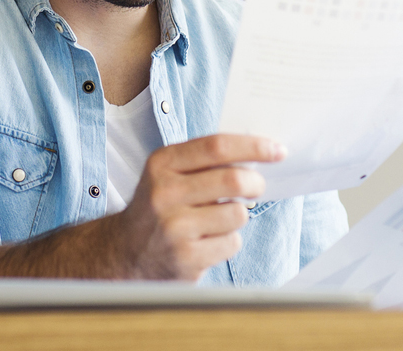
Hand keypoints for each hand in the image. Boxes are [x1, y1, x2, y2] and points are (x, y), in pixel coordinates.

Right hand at [118, 134, 285, 281]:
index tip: (277, 149)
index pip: (216, 146)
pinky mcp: (186, 257)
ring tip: (218, 218)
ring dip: (237, 215)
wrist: (126, 248)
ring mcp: (174, 226)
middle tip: (257, 186)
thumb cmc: (159, 204)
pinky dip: (228, 240)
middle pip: (232, 179)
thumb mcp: (168, 172)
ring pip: (237, 214)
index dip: (252, 146)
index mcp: (162, 163)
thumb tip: (256, 153)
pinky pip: (231, 243)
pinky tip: (208, 240)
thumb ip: (203, 160)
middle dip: (256, 183)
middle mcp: (164, 192)